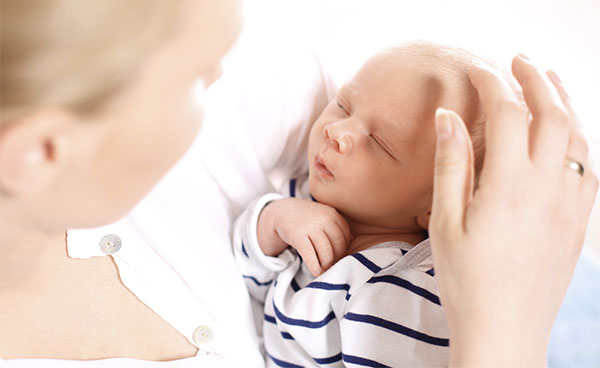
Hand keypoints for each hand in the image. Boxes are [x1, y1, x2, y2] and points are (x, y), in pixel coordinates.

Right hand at [257, 198, 351, 275]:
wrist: (282, 211)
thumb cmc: (307, 217)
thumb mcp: (323, 215)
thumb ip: (337, 225)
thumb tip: (352, 240)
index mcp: (332, 214)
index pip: (346, 237)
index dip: (344, 250)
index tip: (339, 257)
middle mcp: (323, 219)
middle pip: (337, 245)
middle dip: (336, 259)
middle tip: (332, 266)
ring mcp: (310, 227)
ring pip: (325, 251)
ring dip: (326, 265)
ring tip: (324, 270)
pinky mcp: (297, 235)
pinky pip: (310, 255)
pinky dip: (314, 266)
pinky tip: (315, 272)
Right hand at [429, 55, 597, 366]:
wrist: (506, 330)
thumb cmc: (467, 280)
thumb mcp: (445, 221)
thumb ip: (451, 163)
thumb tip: (451, 116)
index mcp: (510, 184)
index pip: (506, 112)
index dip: (491, 83)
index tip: (477, 70)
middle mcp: (548, 186)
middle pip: (551, 113)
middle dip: (535, 79)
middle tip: (518, 60)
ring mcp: (570, 204)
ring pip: (578, 136)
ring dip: (565, 101)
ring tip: (551, 81)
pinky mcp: (579, 222)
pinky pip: (591, 167)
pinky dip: (581, 138)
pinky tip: (571, 133)